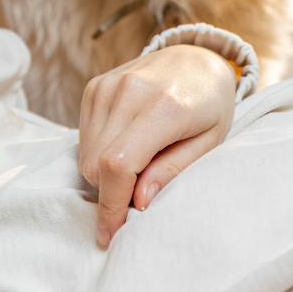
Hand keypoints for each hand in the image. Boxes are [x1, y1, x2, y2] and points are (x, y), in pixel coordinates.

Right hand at [79, 44, 237, 247]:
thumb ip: (173, 170)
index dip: (111, 205)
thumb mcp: (209, 141)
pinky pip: (83, 136)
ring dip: (105, 171)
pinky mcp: (95, 86)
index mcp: (165, 106)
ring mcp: (108, 85)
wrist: (196, 57)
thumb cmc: (209, 104)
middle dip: (111, 190)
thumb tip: (138, 201)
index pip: (118, 164)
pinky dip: (100, 150)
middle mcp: (131, 91)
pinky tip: (128, 142)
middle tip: (142, 188)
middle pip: (95, 164)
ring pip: (85, 153)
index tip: (110, 233)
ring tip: (140, 160)